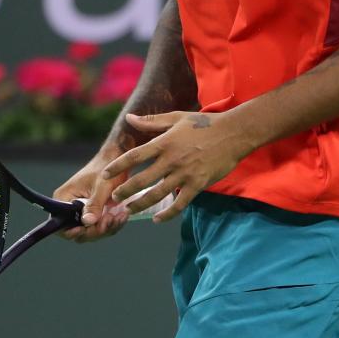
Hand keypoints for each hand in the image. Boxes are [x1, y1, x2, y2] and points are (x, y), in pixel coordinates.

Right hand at [53, 150, 129, 242]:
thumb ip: (94, 204)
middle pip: (78, 232)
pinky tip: (122, 216)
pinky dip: (112, 224)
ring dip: (106, 228)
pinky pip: (101, 226)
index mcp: (64, 198)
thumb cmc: (106, 167)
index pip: (60, 224)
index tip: (84, 230)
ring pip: (91, 232)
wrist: (117, 157)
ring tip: (120, 216)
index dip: (71, 231)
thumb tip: (87, 222)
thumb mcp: (101, 186)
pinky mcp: (95, 213)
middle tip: (110, 220)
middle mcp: (70, 207)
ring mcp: (83, 212)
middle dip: (95, 230)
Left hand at [103, 112, 252, 222]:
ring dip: (140, 204)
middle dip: (125, 191)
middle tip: (114, 198)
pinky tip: (157, 219)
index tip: (105, 174)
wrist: (233, 134)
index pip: (134, 156)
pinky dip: (167, 214)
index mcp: (164, 142)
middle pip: (142, 179)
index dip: (117, 166)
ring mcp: (184, 173)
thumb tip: (129, 118)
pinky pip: (179, 203)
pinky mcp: (197, 184)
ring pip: (157, 194)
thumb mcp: (176, 118)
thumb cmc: (204, 124)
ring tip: (129, 209)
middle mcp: (171, 159)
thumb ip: (151, 121)